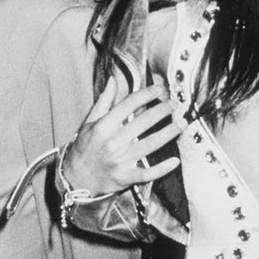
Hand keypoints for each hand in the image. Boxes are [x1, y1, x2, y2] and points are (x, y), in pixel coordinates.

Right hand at [63, 76, 182, 195]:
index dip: (146, 95)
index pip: (128, 105)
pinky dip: (162, 168)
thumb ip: (104, 101)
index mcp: (103, 126)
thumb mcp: (89, 123)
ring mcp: (120, 160)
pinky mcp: (125, 177)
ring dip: (169, 133)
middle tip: (174, 104)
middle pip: (143, 122)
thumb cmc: (84, 149)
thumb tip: (112, 80)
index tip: (159, 90)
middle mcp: (113, 142)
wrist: (76, 179)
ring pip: (150, 144)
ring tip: (181, 123)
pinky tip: (175, 161)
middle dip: (162, 110)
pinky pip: (147, 173)